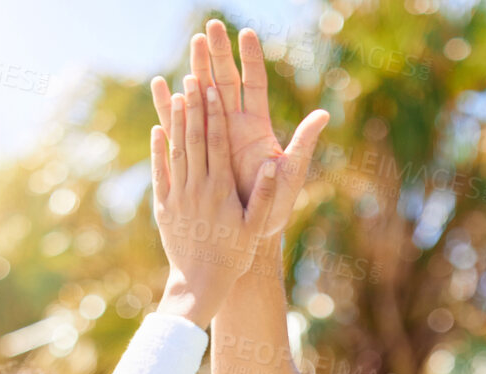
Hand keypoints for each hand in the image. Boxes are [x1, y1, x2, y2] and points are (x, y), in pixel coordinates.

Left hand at [147, 72, 280, 326]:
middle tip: (193, 75)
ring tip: (176, 91)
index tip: (213, 88)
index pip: (217, 143)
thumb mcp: (254, 229)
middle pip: (195, 139)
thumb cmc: (233, 257)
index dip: (214, 113)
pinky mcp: (164, 206)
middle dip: (194, 105)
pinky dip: (158, 149)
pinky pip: (160, 172)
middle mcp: (198, 188)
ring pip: (176, 150)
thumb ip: (262, 196)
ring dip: (175, 119)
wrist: (200, 284)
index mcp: (221, 190)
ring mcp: (178, 196)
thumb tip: (270, 166)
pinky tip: (158, 129)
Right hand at [183, 20, 328, 233]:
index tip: (245, 34)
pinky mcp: (196, 154)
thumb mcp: (292, 174)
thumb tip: (324, 114)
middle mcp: (234, 126)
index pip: (253, 84)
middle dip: (218, 54)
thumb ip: (303, 144)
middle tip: (211, 27)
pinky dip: (171, 108)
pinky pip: (180, 127)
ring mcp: (213, 138)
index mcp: (256, 127)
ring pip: (203, 96)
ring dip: (197, 69)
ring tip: (193, 42)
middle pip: (225, 81)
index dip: (250, 60)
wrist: (251, 234)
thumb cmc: (275, 208)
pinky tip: (161, 86)